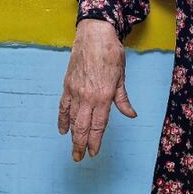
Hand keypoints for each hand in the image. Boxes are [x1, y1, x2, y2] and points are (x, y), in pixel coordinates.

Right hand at [58, 19, 136, 161]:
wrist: (94, 35)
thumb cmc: (111, 53)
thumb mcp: (121, 77)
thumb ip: (122, 99)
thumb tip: (131, 115)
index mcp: (103, 96)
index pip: (98, 125)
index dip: (95, 141)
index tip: (94, 152)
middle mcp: (88, 97)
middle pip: (82, 127)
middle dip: (81, 144)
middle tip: (79, 158)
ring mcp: (75, 91)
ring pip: (72, 119)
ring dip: (71, 136)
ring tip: (72, 149)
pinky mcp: (67, 85)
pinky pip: (63, 106)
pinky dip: (62, 119)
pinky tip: (62, 129)